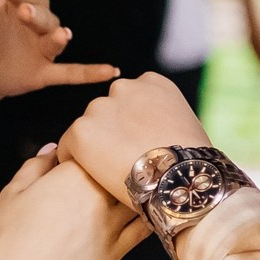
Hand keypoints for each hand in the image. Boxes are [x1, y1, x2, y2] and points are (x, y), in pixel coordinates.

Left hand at [0, 0, 119, 116]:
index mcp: (24, 3)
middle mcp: (37, 26)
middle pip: (46, 16)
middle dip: (35, 15)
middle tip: (22, 14)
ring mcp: (41, 51)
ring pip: (55, 41)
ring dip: (56, 38)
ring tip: (59, 35)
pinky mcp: (40, 74)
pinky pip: (70, 73)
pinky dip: (89, 72)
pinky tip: (110, 70)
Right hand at [0, 149, 148, 259]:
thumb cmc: (8, 234)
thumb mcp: (14, 189)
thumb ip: (37, 164)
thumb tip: (53, 148)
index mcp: (72, 173)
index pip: (96, 149)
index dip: (94, 150)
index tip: (91, 154)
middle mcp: (97, 194)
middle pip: (122, 170)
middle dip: (118, 167)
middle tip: (116, 167)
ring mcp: (110, 223)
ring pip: (138, 197)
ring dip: (140, 189)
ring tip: (140, 186)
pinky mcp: (115, 250)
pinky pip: (142, 229)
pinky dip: (149, 217)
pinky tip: (150, 211)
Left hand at [57, 71, 210, 209]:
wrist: (181, 177)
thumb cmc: (191, 161)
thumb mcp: (186, 126)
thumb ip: (164, 118)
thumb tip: (157, 131)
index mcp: (152, 82)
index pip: (131, 99)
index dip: (132, 124)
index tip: (139, 144)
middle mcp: (124, 87)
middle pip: (107, 110)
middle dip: (112, 132)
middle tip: (122, 161)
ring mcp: (101, 107)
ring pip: (88, 127)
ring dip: (95, 146)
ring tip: (109, 172)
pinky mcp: (82, 129)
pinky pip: (67, 146)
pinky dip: (74, 160)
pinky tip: (89, 177)